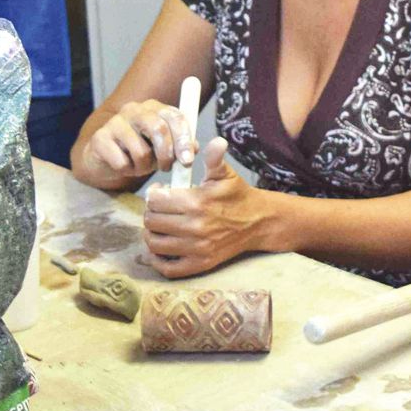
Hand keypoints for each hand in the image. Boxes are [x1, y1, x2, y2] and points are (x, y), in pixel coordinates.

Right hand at [78, 99, 196, 188]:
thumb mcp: (164, 149)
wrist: (106, 160)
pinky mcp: (100, 138)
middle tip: (166, 168)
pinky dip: (127, 171)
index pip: (175, 116)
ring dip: (143, 167)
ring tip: (140, 166)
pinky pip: (121, 162)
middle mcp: (135, 109)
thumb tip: (194, 148)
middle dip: (166, 154)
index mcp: (155, 108)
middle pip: (158, 129)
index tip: (187, 160)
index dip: (184, 139)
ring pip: (140, 150)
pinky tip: (123, 166)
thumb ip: (180, 146)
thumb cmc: (140, 151)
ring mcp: (115, 121)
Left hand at [141, 139, 275, 277]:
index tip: (161, 191)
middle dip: (152, 212)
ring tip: (159, 225)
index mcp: (197, 203)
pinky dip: (158, 260)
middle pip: (151, 221)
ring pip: (154, 244)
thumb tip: (217, 141)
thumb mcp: (226, 174)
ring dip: (152, 234)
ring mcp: (197, 249)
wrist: (258, 222)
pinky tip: (160, 248)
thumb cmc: (238, 196)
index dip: (154, 194)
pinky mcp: (200, 264)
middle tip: (160, 208)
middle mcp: (195, 228)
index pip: (156, 201)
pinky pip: (168, 268)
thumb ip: (215, 158)